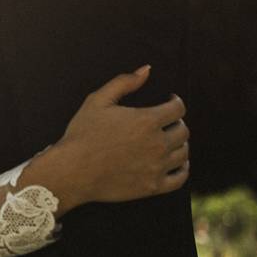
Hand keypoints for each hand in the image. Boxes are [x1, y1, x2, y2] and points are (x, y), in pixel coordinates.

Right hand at [18, 66, 189, 214]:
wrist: (73, 171)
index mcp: (147, 120)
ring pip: (183, 153)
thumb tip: (146, 69)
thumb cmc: (83, 133)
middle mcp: (157, 144)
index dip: (175, 101)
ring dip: (179, 144)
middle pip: (183, 131)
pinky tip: (177, 163)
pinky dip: (182, 168)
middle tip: (166, 121)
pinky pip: (180, 178)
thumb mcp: (97, 100)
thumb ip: (124, 82)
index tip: (170, 101)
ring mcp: (157, 167)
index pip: (178, 109)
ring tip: (168, 140)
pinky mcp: (153, 187)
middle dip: (176, 122)